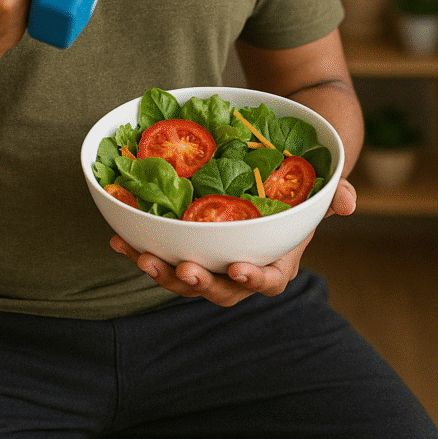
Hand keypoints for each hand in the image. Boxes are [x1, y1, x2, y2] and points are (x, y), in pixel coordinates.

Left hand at [110, 176, 356, 307]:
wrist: (270, 178)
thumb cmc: (297, 187)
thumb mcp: (320, 187)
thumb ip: (336, 194)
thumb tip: (349, 200)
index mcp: (276, 260)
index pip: (269, 281)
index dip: (254, 279)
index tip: (240, 269)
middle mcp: (241, 269)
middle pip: (220, 289)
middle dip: (200, 282)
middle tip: (183, 269)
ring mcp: (210, 262)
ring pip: (185, 279)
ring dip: (161, 272)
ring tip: (140, 257)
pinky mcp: (184, 248)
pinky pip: (161, 256)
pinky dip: (138, 251)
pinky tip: (118, 240)